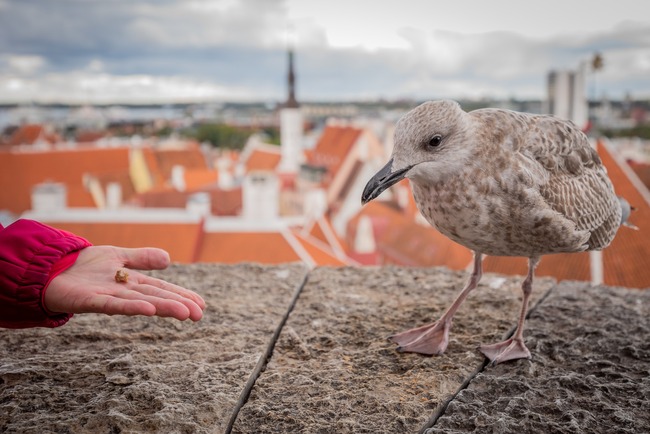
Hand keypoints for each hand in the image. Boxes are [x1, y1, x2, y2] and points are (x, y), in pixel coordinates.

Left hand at [45, 246, 205, 321]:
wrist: (49, 269)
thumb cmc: (83, 266)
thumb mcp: (118, 255)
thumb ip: (142, 257)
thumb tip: (169, 259)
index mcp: (132, 282)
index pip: (162, 288)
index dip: (181, 295)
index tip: (201, 305)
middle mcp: (124, 291)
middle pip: (156, 297)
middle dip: (178, 305)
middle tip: (199, 315)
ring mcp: (109, 297)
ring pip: (141, 302)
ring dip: (163, 308)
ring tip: (184, 313)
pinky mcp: (90, 301)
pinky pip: (114, 305)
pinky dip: (132, 307)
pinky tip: (148, 310)